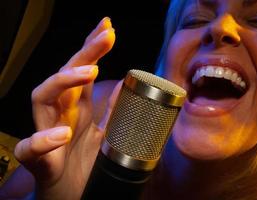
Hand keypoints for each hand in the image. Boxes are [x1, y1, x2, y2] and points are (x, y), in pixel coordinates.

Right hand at [14, 17, 115, 199]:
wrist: (73, 198)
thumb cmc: (87, 165)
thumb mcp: (107, 133)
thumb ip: (115, 110)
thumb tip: (129, 84)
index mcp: (79, 109)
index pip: (84, 71)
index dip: (93, 49)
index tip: (108, 27)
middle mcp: (62, 115)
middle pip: (66, 76)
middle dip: (84, 53)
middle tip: (105, 34)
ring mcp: (47, 134)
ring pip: (42, 99)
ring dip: (62, 83)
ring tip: (88, 73)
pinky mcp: (39, 161)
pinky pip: (31, 148)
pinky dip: (44, 139)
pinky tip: (63, 133)